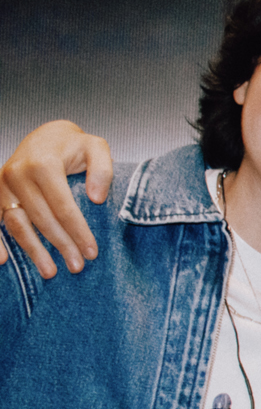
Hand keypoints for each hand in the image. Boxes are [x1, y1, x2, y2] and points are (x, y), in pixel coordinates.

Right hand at [0, 121, 111, 276]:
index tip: (92, 252)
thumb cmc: (74, 146)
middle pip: (42, 219)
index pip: (63, 207)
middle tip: (77, 266)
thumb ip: (102, 169)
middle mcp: (18, 174)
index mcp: (43, 164)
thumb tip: (97, 198)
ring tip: (50, 272)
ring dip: (33, 250)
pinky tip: (4, 261)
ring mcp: (2, 185)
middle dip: (61, 245)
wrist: (46, 137)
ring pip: (17, 224)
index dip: (78, 231)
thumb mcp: (97, 147)